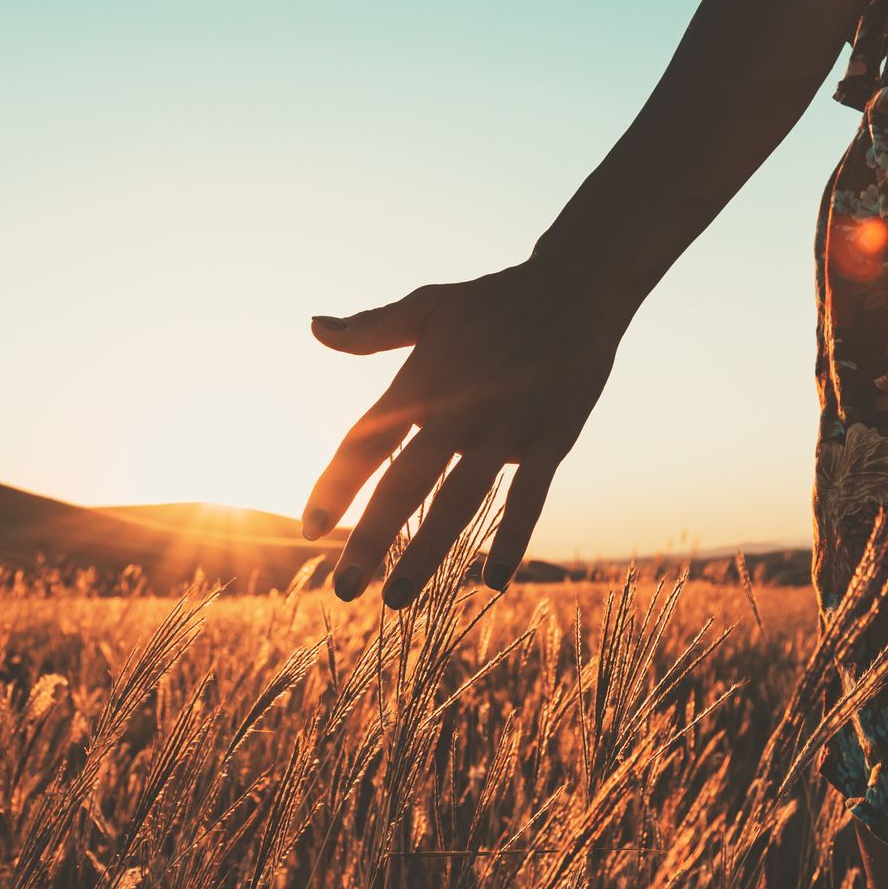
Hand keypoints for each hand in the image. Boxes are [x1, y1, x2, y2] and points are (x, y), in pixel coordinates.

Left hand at [300, 260, 629, 607]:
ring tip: (398, 600)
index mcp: (423, 380)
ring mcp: (507, 428)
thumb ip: (371, 328)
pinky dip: (513, 538)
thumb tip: (315, 328)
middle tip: (344, 589)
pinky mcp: (552, 439)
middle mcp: (459, 409)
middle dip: (372, 538)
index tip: (309, 529)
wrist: (578, 287)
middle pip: (406, 484)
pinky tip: (493, 581)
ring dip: (429, 553)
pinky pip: (529, 498)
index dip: (335, 487)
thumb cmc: (495, 301)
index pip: (367, 442)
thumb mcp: (429, 306)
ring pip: (460, 501)